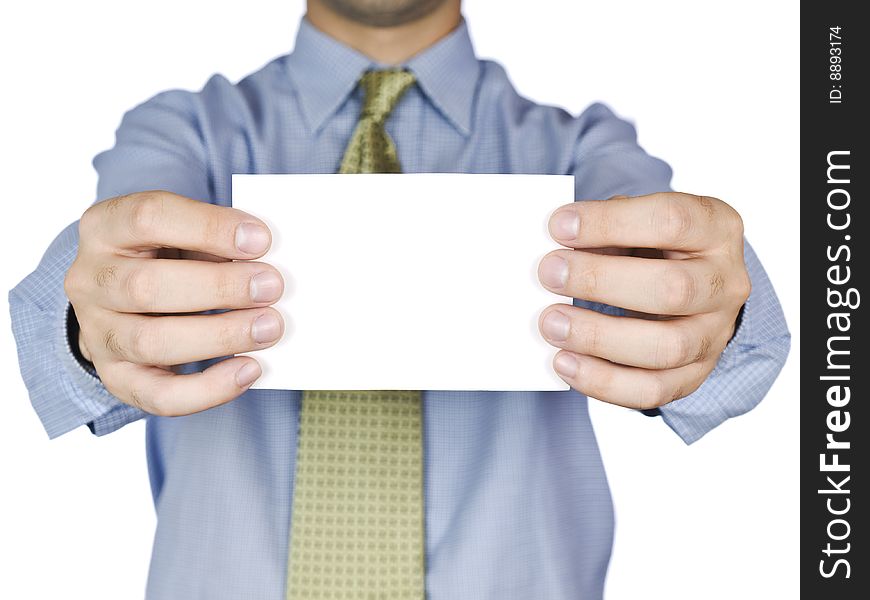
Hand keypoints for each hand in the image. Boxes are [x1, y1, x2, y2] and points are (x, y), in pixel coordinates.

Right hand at [64, 190, 284, 415]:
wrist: (123, 298)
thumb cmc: (167, 255)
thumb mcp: (183, 231)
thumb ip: (215, 240)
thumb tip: (264, 260)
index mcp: (106, 227)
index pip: (149, 217)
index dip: (209, 227)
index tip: (261, 239)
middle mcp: (90, 279)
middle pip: (146, 287)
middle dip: (218, 288)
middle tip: (271, 287)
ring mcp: (98, 332)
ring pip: (151, 342)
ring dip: (220, 336)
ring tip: (269, 327)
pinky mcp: (116, 376)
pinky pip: (158, 395)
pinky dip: (208, 388)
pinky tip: (249, 370)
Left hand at [537, 192, 750, 408]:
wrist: (691, 287)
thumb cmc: (654, 246)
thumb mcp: (637, 221)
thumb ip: (605, 230)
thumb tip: (558, 255)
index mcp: (717, 228)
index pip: (672, 220)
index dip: (611, 223)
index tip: (559, 226)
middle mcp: (726, 283)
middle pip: (673, 288)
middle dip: (601, 281)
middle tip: (550, 274)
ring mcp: (715, 334)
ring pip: (667, 347)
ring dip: (599, 337)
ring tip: (551, 324)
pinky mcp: (695, 375)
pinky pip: (653, 390)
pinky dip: (603, 381)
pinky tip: (565, 363)